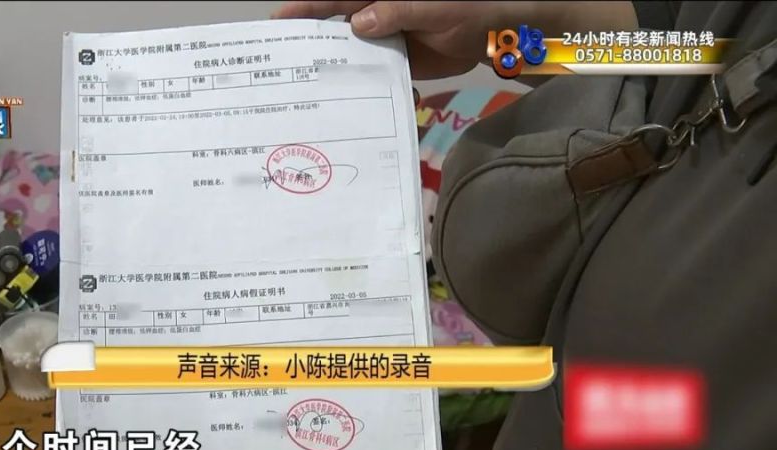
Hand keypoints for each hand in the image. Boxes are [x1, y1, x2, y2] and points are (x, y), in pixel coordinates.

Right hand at [272, 1, 636, 79]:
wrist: (502, 31)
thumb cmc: (469, 5)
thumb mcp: (435, 6)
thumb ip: (397, 10)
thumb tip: (358, 23)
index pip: (333, 1)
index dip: (305, 10)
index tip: (278, 23)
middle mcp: (374, 15)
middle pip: (333, 30)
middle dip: (309, 47)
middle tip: (281, 71)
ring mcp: (385, 41)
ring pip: (349, 56)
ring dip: (331, 74)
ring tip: (304, 96)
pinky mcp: (399, 64)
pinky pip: (373, 77)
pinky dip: (361, 91)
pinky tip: (346, 107)